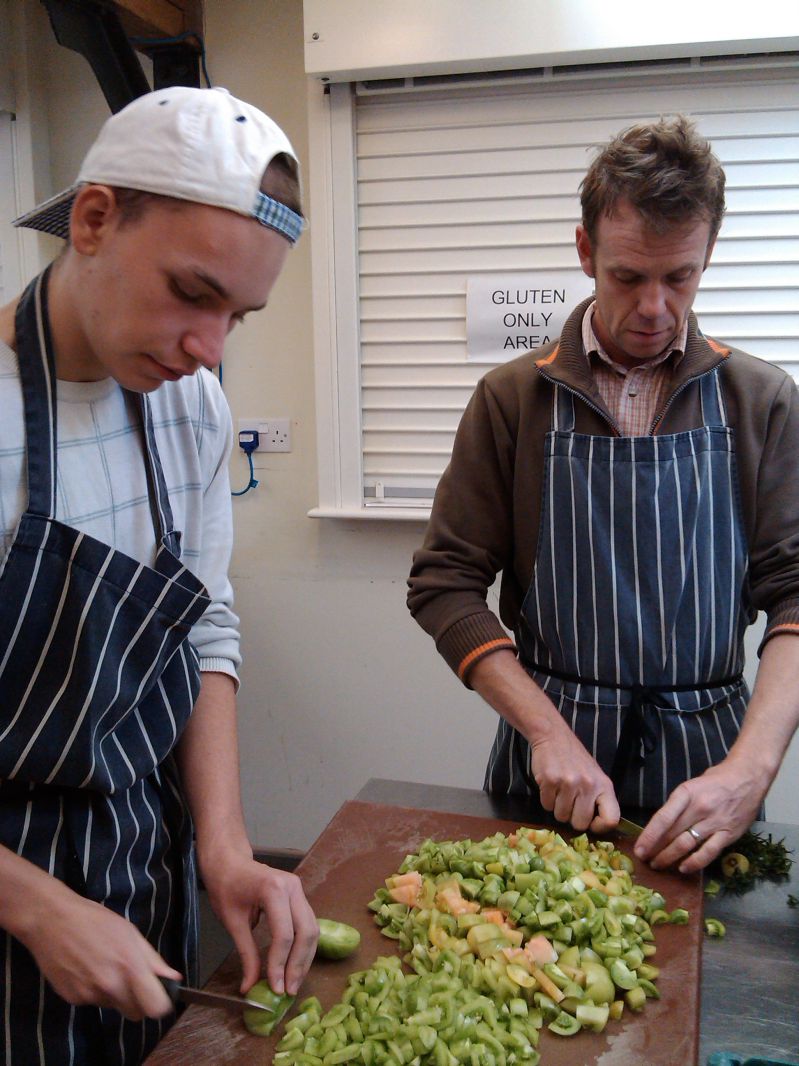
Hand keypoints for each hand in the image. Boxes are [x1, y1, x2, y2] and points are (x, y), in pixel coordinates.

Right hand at [22, 888, 178, 1019]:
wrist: (52, 920)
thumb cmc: (95, 920)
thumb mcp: (130, 932)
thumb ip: (153, 959)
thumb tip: (173, 977)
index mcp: (130, 966)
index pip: (154, 1007)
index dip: (160, 1004)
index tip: (159, 995)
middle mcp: (110, 986)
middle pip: (135, 1014)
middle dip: (138, 1002)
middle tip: (132, 980)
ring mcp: (89, 995)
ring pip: (113, 1006)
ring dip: (114, 993)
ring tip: (103, 966)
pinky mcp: (72, 999)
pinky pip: (93, 1002)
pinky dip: (94, 991)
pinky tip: (86, 969)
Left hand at [200, 850, 317, 996]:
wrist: (229, 861)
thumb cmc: (226, 886)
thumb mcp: (232, 922)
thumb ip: (246, 955)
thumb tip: (250, 987)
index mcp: (273, 889)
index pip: (284, 934)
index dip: (280, 964)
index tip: (275, 988)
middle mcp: (292, 887)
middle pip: (305, 932)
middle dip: (298, 965)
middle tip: (288, 991)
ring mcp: (299, 889)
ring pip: (312, 930)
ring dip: (304, 959)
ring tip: (293, 983)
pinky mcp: (299, 895)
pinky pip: (308, 924)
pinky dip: (303, 947)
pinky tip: (295, 965)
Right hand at [530, 714, 619, 833]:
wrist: (553, 737)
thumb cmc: (576, 760)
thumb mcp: (595, 777)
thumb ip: (597, 799)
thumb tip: (593, 826)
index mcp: (604, 785)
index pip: (611, 819)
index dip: (600, 827)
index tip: (591, 822)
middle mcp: (588, 785)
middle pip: (580, 824)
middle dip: (572, 818)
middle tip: (570, 804)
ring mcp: (568, 783)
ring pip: (561, 816)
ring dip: (557, 808)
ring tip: (560, 791)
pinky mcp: (550, 781)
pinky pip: (546, 806)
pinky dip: (546, 799)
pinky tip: (551, 785)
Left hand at [634, 759, 764, 872]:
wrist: (749, 777)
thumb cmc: (717, 779)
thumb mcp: (692, 785)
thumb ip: (679, 805)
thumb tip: (663, 825)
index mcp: (687, 793)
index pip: (663, 818)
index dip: (649, 836)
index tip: (639, 848)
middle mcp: (700, 808)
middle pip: (672, 834)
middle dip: (655, 849)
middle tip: (644, 860)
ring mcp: (715, 822)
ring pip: (687, 845)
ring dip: (670, 857)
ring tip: (658, 865)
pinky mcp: (729, 834)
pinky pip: (709, 852)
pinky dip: (695, 862)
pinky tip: (683, 868)